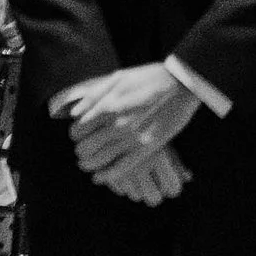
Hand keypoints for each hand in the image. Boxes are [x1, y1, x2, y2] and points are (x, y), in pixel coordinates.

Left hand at [61, 64, 200, 199]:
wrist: (181, 84)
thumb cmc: (150, 78)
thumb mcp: (119, 77)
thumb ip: (94, 95)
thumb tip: (74, 113)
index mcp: (107, 106)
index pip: (78, 130)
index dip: (76, 134)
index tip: (80, 135)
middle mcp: (116, 125)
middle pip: (85, 148)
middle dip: (81, 150)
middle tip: (85, 149)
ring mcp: (131, 138)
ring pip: (98, 161)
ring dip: (89, 164)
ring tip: (88, 164)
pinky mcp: (146, 148)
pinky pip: (120, 169)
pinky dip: (106, 176)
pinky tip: (100, 177)